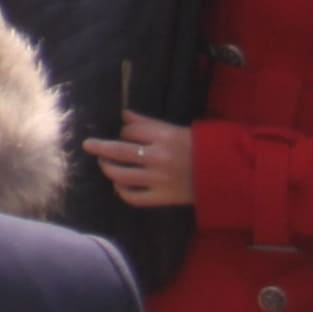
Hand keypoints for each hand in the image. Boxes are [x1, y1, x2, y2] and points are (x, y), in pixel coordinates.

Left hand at [79, 112, 194, 208]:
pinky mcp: (164, 198)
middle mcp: (159, 157)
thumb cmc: (198, 148)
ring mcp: (160, 179)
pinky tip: (119, 185)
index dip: (123, 131)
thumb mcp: (174, 130)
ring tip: (104, 164)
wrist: (224, 174)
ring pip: (122, 174)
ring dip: (108, 168)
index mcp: (164, 137)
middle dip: (99, 147)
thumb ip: (147, 123)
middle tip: (87, 145)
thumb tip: (123, 115)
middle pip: (119, 151)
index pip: (129, 131)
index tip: (123, 133)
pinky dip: (122, 191)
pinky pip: (134, 197)